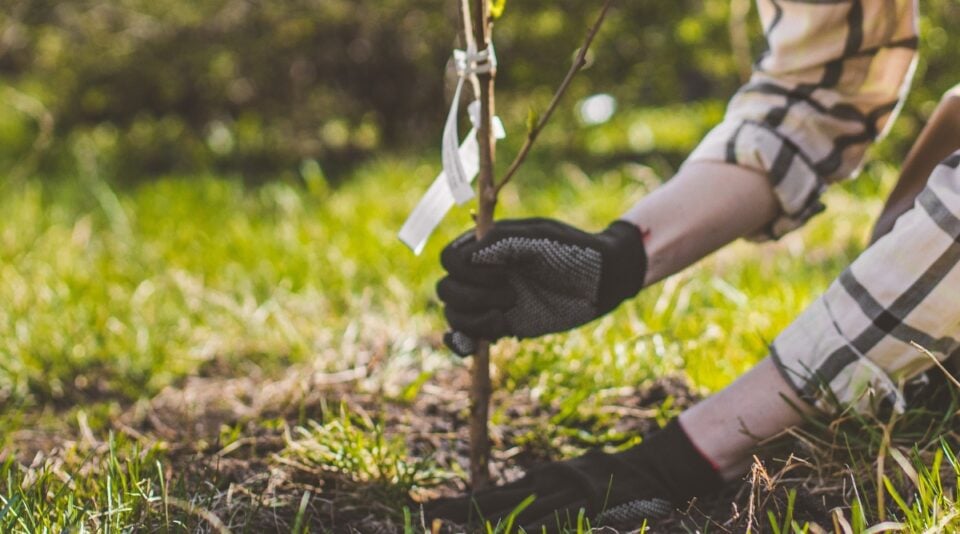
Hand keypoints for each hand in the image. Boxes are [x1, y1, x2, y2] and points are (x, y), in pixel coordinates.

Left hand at [424, 420, 721, 530]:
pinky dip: (538, 524)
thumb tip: (510, 507)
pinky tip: (519, 530)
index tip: (428, 506)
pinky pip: (559, 516)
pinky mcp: (588, 501)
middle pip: (495, 501)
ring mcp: (565, 491)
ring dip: (488, 519)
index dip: (459, 501)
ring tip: (457, 522)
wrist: (649, 468)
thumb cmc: (605, 478)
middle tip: (427, 511)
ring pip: (520, 510)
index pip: (490, 494)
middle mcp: (545, 483)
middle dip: (459, 509)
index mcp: (538, 479)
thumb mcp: (567, 481)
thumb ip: (541, 494)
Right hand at [437, 218, 646, 355]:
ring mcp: (491, 300)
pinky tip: (464, 346)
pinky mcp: (502, 324)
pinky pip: (467, 336)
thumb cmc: (574, 251)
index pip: (449, 259)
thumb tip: (463, 257)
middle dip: (473, 296)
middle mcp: (484, 273)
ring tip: (505, 317)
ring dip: (473, 320)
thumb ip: (500, 241)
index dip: (464, 270)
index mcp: (488, 246)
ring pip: (455, 314)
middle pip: (447, 289)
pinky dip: (459, 343)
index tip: (500, 273)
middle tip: (512, 295)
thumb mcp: (539, 237)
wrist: (603, 280)